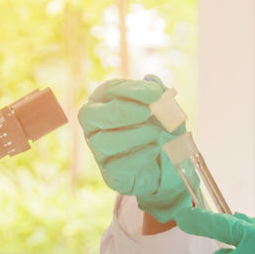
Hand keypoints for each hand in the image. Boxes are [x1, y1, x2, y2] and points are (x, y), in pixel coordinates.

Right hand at [78, 76, 193, 224]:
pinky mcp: (109, 173)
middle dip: (120, 111)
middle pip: (89, 114)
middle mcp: (94, 126)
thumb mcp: (164, 111)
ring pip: (102, 141)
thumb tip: (152, 80)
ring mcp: (98, 150)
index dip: (130, 90)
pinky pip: (117, 164)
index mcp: (103, 103)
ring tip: (154, 133)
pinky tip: (153, 150)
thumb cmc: (157, 131)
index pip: (107, 91)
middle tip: (147, 112)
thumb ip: (159, 95)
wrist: (164, 166)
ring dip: (132, 135)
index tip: (154, 92)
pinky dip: (139, 155)